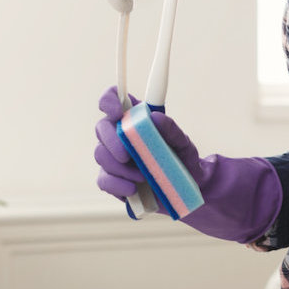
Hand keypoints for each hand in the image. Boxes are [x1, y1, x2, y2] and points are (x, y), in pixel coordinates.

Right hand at [93, 86, 282, 242]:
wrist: (187, 190)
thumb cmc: (182, 160)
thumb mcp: (183, 143)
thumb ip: (170, 129)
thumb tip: (155, 118)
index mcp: (135, 118)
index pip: (114, 98)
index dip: (109, 101)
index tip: (116, 112)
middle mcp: (120, 136)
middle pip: (101, 128)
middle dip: (111, 141)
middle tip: (125, 155)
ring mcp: (114, 158)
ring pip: (101, 155)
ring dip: (120, 167)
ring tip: (142, 177)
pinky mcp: (113, 180)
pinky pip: (105, 180)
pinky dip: (117, 185)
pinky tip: (132, 189)